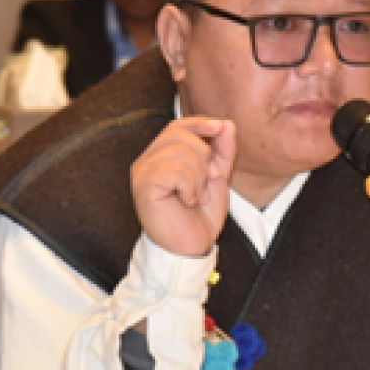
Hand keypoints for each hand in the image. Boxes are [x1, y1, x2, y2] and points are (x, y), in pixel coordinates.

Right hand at [131, 117, 236, 257]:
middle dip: (205, 154)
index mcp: (161, 156)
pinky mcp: (144, 185)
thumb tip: (227, 124)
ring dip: (199, 176)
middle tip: (210, 179)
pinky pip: (175, 169)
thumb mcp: (217, 177)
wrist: (191, 246)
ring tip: (197, 196)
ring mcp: (142, 172)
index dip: (200, 122)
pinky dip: (190, 186)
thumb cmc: (199, 216)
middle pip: (179, 134)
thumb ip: (222, 151)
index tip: (221, 128)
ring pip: (179, 151)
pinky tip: (187, 201)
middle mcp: (147, 161)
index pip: (177, 126)